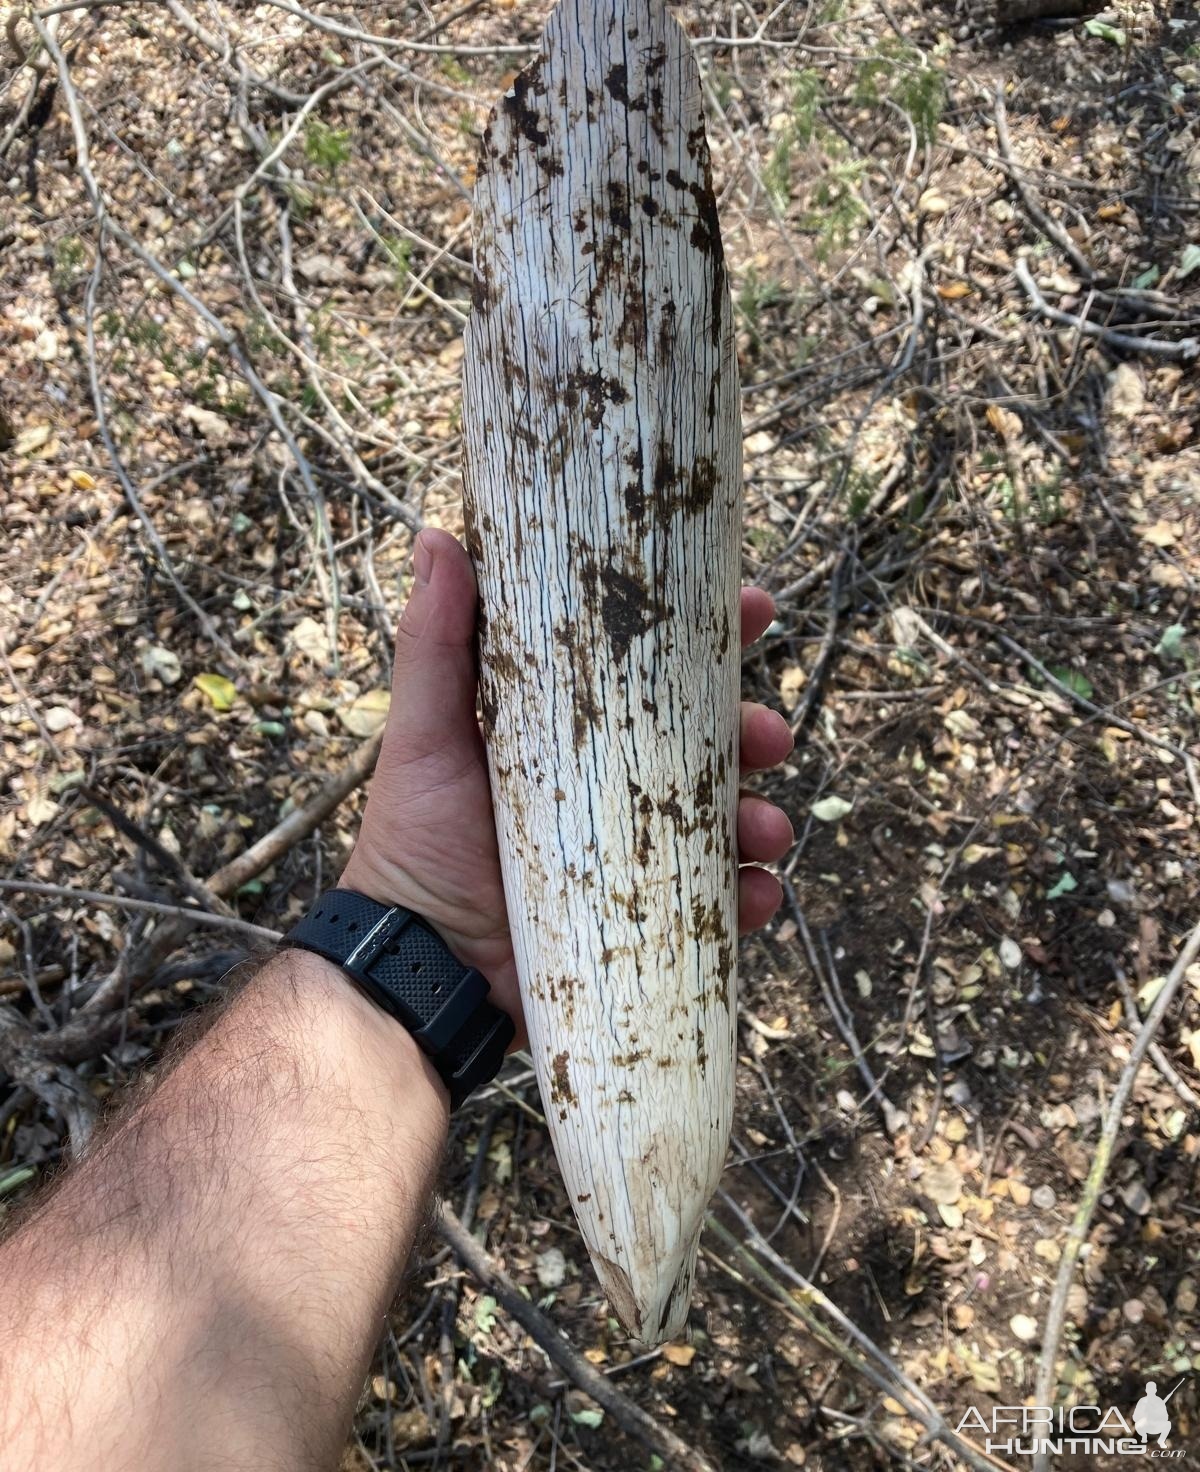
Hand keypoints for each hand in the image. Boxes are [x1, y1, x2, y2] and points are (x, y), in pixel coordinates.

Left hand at [342, 527, 793, 1041]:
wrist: (420, 967)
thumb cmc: (416, 843)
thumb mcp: (425, 735)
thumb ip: (436, 644)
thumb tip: (439, 538)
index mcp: (574, 734)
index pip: (654, 670)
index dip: (711, 637)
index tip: (753, 605)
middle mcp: (614, 788)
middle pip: (711, 745)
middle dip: (755, 732)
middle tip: (768, 733)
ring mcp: (636, 856)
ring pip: (728, 822)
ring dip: (761, 817)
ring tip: (763, 829)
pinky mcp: (648, 920)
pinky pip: (719, 905)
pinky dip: (749, 899)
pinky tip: (754, 895)